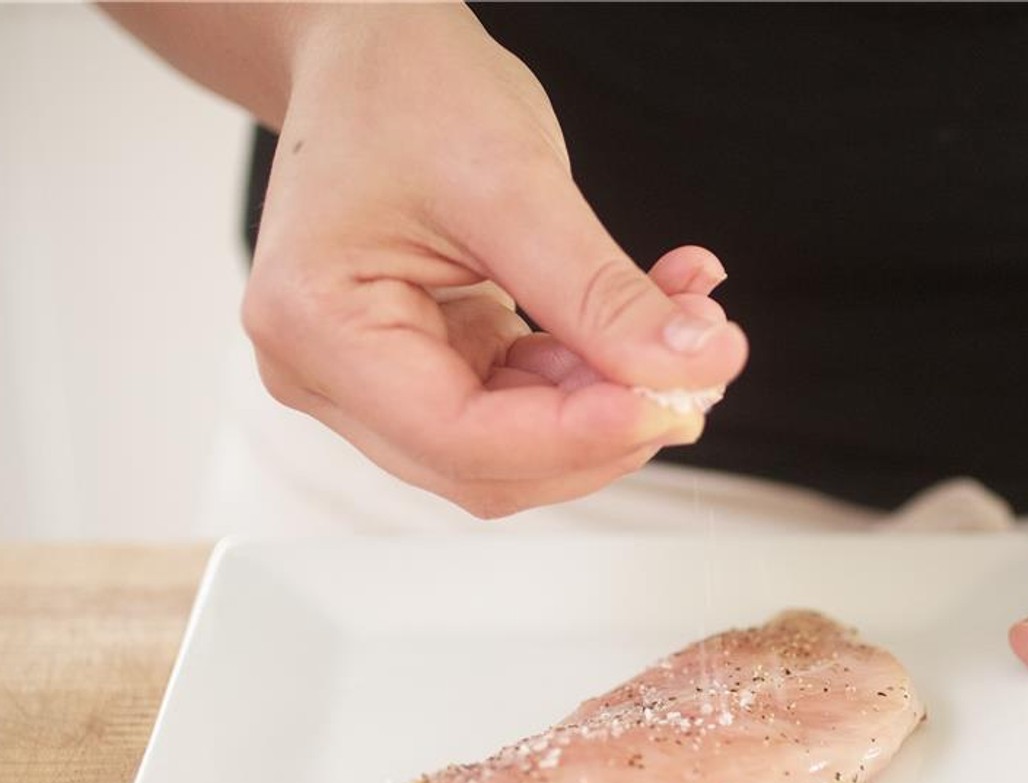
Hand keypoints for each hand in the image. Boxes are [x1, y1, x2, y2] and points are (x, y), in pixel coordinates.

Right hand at [241, 5, 746, 516]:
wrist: (375, 56)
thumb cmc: (408, 91)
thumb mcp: (514, 181)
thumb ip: (602, 294)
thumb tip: (694, 371)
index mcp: (316, 326)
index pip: (459, 436)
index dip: (578, 436)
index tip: (674, 402)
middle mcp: (326, 375)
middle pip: (487, 466)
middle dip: (604, 429)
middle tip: (697, 370)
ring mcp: (371, 383)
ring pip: (514, 452)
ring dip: (609, 405)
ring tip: (684, 327)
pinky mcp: (424, 371)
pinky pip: (522, 410)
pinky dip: (593, 379)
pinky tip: (649, 322)